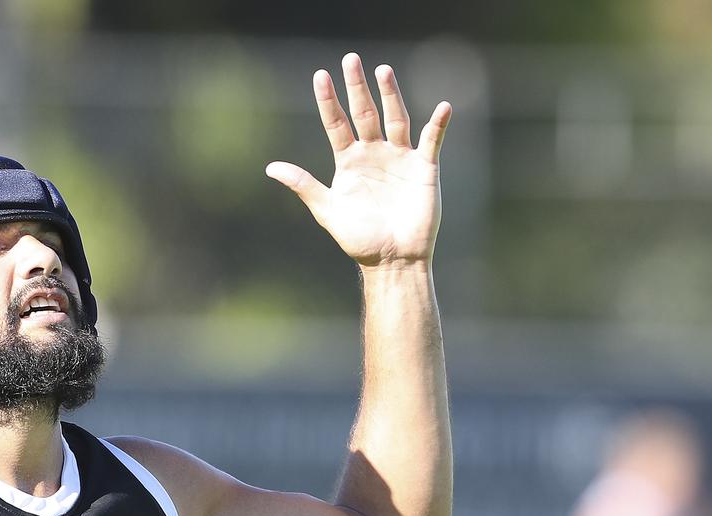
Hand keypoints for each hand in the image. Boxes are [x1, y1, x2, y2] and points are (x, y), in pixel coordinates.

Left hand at [266, 53, 450, 267]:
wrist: (392, 260)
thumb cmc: (359, 239)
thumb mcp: (327, 210)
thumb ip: (304, 185)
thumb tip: (270, 167)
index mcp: (348, 162)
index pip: (336, 124)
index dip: (328, 101)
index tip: (320, 76)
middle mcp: (374, 154)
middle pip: (365, 113)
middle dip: (357, 87)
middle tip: (351, 59)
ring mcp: (399, 158)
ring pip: (395, 118)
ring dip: (390, 95)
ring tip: (382, 71)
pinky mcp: (424, 168)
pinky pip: (431, 141)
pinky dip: (437, 125)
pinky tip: (441, 107)